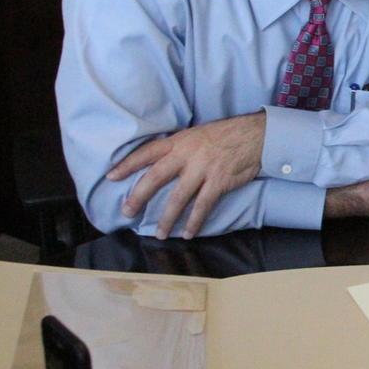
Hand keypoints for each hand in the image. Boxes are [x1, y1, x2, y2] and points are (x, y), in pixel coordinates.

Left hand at [109, 112, 265, 238]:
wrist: (257, 134)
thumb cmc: (228, 134)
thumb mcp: (199, 134)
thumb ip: (181, 147)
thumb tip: (164, 162)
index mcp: (180, 141)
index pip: (147, 152)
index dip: (127, 164)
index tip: (111, 177)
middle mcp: (187, 154)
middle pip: (155, 177)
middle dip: (138, 197)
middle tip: (126, 212)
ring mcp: (203, 168)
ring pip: (178, 198)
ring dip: (166, 218)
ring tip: (160, 234)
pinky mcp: (219, 181)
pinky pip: (202, 206)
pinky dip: (194, 221)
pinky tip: (188, 233)